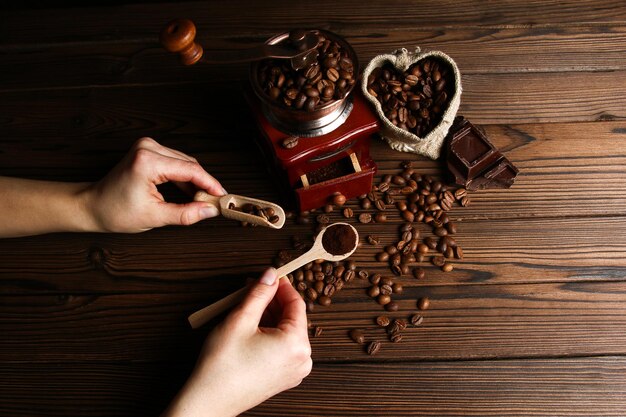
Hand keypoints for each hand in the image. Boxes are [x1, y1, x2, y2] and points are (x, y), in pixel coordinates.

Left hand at [85, 137, 225, 232]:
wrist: (92, 206)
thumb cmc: (115, 211)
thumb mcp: (154, 217)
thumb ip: (186, 213)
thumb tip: (210, 210)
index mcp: (147, 161)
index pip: (190, 170)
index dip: (210, 184)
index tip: (223, 196)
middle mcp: (148, 148)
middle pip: (189, 164)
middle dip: (204, 184)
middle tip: (214, 203)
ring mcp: (147, 146)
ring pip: (184, 162)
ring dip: (195, 181)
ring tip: (202, 200)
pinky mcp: (147, 150)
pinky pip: (175, 162)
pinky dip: (184, 177)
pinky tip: (190, 192)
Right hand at [163, 269, 311, 416]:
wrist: (210, 400)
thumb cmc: (222, 365)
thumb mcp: (240, 319)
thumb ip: (259, 293)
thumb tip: (271, 275)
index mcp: (296, 344)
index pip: (297, 304)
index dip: (282, 286)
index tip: (271, 276)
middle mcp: (302, 359)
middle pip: (292, 318)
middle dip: (274, 301)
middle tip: (254, 288)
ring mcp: (295, 371)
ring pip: (287, 332)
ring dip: (270, 316)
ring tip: (249, 307)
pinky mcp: (284, 378)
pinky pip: (283, 347)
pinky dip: (270, 333)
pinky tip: (252, 326)